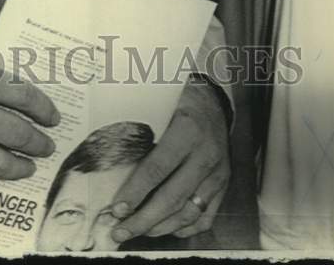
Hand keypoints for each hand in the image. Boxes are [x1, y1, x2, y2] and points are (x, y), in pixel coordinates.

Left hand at [109, 78, 230, 241]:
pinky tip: (166, 228)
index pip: (157, 168)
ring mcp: (218, 174)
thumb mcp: (160, 106)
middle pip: (172, 198)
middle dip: (143, 219)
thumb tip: (109, 156)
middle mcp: (205, 155)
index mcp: (187, 131)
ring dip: (161, 227)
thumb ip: (141, 131)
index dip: (135, 192)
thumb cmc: (180, 101)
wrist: (213, 101)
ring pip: (189, 212)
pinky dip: (185, 228)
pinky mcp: (224, 185)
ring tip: (138, 231)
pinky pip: (206, 217)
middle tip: (120, 231)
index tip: (117, 209)